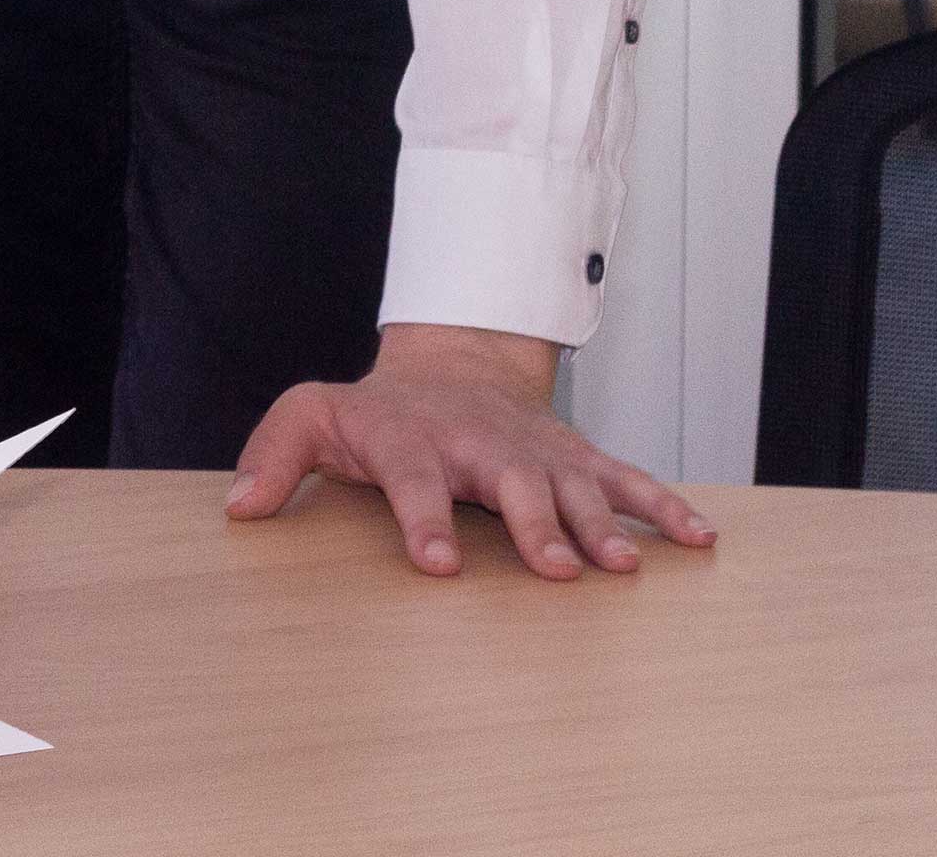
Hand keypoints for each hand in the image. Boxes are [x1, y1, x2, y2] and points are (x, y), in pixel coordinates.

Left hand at [227, 324, 720, 579]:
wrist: (449, 367)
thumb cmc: (376, 411)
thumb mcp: (312, 417)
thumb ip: (274, 457)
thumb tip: (238, 506)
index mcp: (413, 442)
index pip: (414, 480)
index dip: (424, 520)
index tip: (438, 564)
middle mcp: (481, 447)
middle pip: (509, 486)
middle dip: (532, 526)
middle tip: (555, 570)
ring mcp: (535, 453)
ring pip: (573, 488)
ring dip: (599, 525)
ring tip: (622, 568)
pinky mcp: (576, 459)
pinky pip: (627, 481)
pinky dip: (664, 507)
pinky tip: (699, 540)